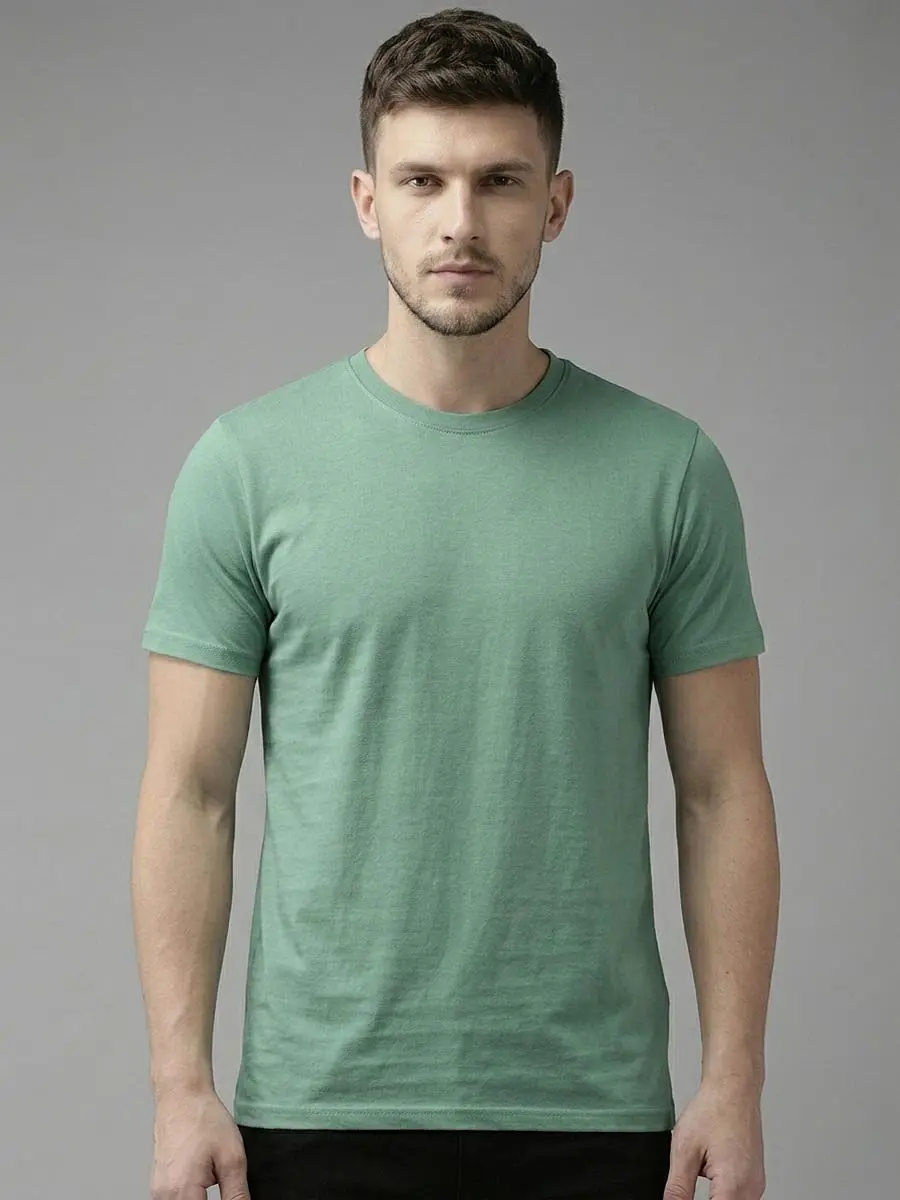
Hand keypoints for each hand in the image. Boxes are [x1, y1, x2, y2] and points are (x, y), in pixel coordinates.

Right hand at [150, 1086, 249, 1199]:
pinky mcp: (158, 1188)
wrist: (182, 1097)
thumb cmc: (203, 1119)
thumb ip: (237, 1194)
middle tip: (224, 1182)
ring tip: (212, 1176)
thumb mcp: (232, 1158)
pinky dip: (192, 1197)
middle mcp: (165, 1197)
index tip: (232, 1195)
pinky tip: (202, 1182)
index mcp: (183, 1192)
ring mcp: (158, 1193)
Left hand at [663, 1078, 765, 1198]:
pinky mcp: (755, 1180)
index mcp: (733, 1184)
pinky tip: (710, 1171)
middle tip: (688, 1181)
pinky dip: (723, 1193)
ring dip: (715, 1198)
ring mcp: (756, 1186)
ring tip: (700, 1168)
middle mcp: (751, 1189)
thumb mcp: (685, 1150)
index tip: (683, 1197)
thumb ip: (678, 1188)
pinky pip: (739, 1197)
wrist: (734, 1089)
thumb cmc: (713, 1110)